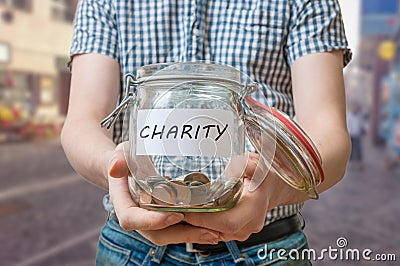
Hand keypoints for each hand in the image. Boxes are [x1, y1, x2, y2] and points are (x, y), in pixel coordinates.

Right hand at [107, 142, 219, 245]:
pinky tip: (212, 228)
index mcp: (123, 204)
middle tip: (208, 231)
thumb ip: (118, 159)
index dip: (153, 221)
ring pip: (168, 235)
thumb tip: (115, 166)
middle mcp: (137, 217)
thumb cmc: (124, 159)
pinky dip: (192, 230)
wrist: (125, 167)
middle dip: (182, 235)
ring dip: (191, 236)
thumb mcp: (120, 154)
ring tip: (214, 233)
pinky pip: (175, 230)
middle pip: (156, 234)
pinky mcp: (162, 218)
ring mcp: (150, 220)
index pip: (132, 219)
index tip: (176, 216)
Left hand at [183, 153, 303, 241]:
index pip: (227, 220)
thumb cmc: (263, 175)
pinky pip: (216, 232)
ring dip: (195, 225)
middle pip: (217, 230)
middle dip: (194, 222)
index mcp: (255, 207)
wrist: (272, 188)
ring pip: (214, 233)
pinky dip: (202, 225)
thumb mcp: (257, 164)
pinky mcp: (235, 232)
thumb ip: (247, 164)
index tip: (185, 208)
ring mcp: (243, 231)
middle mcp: (250, 224)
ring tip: (179, 210)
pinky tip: (190, 213)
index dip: (205, 217)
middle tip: (175, 209)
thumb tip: (235, 165)